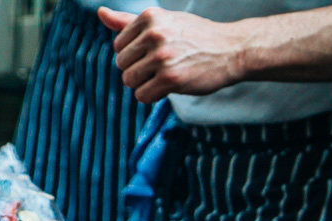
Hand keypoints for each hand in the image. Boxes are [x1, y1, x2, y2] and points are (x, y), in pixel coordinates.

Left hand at [98, 7, 245, 102]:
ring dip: (144, 83)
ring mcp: (162, 57)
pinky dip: (152, 96)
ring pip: (129, 81)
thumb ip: (128, 21)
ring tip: (164, 75)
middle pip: (121, 64)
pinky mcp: (170, 79)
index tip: (154, 51)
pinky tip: (168, 86)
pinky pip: (141, 96)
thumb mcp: (162, 21)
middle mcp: (154, 34)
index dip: (134, 54)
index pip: (118, 46)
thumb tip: (100, 13)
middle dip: (137, 69)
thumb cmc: (194, 36)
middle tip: (161, 65)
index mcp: (150, 17)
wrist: (231, 49)